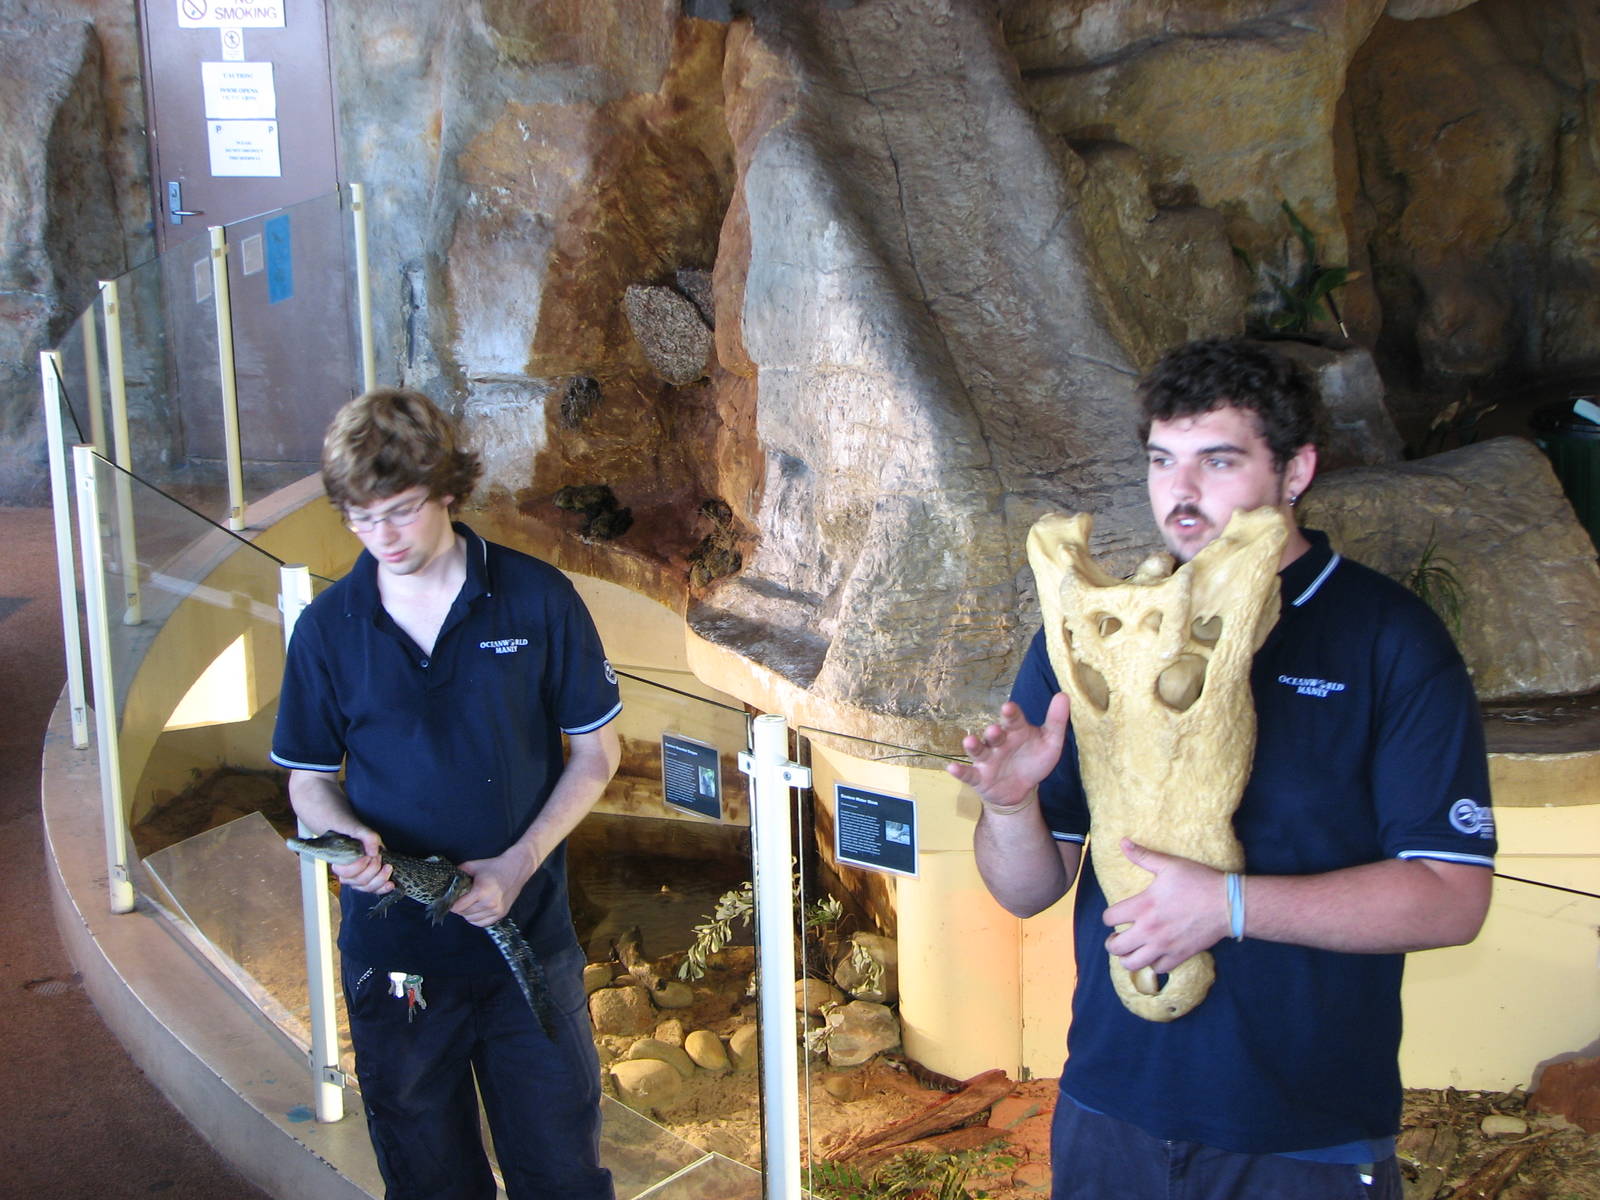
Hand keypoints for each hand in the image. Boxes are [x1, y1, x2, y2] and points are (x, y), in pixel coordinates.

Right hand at [329, 826, 393, 895]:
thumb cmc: (351, 830)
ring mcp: (357, 879)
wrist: (358, 834)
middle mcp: (346, 874)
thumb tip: (374, 852)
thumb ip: (366, 836)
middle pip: (359, 881)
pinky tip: (390, 883)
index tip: (368, 856)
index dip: (358, 866)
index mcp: (339, 862)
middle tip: (378, 856)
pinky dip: (383, 888)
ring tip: (388, 867)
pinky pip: (374, 890)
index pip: (345, 872)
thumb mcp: (355, 827)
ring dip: (380, 878)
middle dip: (373, 869)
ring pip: (367, 887)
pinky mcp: (367, 881)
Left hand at [452, 843, 538, 926]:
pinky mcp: (501, 914)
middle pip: (464, 913)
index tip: (450, 898)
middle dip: (459, 907)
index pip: (458, 907)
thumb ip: (458, 873)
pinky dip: (475, 918)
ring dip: (467, 913)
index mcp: (481, 891)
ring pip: (471, 920)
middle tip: (460, 898)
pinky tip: (476, 909)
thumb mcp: (473, 866)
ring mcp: (497, 910)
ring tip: (469, 903)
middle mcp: (490, 903)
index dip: (451, 903)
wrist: (516, 868)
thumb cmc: (494, 866)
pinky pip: (481, 923)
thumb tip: (445, 881)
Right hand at [947, 694, 1069, 813]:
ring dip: (973, 746)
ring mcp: (987, 759)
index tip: (1009, 707)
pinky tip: (952, 767)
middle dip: (993, 732)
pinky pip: (968, 774)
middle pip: (994, 735)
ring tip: (969, 742)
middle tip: (995, 730)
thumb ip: (1056, 720)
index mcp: (1015, 731)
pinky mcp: (979, 777)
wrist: (1020, 789)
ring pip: (978, 751)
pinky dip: (959, 771)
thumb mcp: (1050, 743)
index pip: (1013, 719)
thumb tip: (1064, 695)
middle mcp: (998, 743)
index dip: (1010, 714)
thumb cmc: (1033, 760)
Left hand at [1102, 839, 1229, 973]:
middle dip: (1112, 942)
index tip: (1114, 916)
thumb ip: (1143, 856)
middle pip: (1116, 947)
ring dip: (1127, 957)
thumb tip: (1123, 842)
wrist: (1227, 904)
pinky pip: (1157, 969)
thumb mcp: (1169, 864)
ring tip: (1131, 949)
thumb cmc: (1198, 882)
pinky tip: (1154, 954)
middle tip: (1117, 937)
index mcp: (1143, 906)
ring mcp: (1164, 946)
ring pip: (1133, 964)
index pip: (1109, 918)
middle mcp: (1149, 930)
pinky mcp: (1179, 956)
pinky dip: (1152, 964)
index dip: (1108, 917)